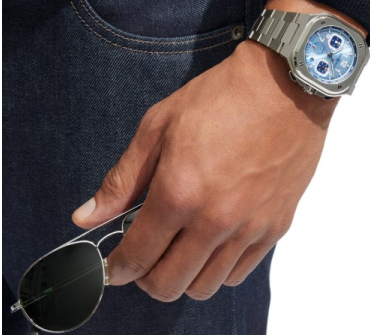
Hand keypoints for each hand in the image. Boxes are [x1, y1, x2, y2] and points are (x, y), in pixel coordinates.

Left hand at [72, 32, 336, 300]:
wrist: (284, 84)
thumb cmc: (222, 96)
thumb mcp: (159, 125)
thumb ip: (123, 178)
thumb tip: (86, 217)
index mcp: (178, 192)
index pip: (137, 258)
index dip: (118, 268)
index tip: (116, 264)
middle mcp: (215, 219)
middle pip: (169, 284)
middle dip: (146, 277)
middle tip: (146, 254)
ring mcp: (250, 225)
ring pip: (205, 286)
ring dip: (183, 275)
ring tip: (181, 247)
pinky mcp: (277, 224)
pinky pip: (241, 272)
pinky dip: (219, 267)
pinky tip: (214, 240)